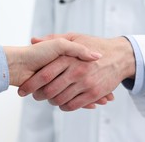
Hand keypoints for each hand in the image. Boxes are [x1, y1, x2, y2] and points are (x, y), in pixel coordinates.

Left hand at [19, 33, 135, 110]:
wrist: (120, 55)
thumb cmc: (96, 44)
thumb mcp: (75, 37)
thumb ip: (54, 38)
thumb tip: (34, 40)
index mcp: (69, 57)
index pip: (45, 75)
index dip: (31, 84)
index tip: (24, 89)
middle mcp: (77, 71)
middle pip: (50, 90)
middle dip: (39, 96)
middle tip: (35, 96)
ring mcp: (86, 83)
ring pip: (61, 99)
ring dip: (51, 102)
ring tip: (49, 99)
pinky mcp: (94, 93)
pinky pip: (74, 105)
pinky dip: (65, 107)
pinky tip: (63, 103)